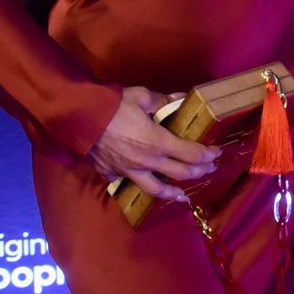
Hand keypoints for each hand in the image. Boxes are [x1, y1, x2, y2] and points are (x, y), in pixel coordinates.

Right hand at [88, 86, 219, 202]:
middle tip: (209, 169)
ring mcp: (128, 171)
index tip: (216, 153)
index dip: (206, 155)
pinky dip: (137, 187)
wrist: (78, 119)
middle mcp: (147, 161)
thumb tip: (180, 99)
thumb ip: (164, 101)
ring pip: (156, 189)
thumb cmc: (112, 106)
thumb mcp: (142, 97)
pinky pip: (127, 184)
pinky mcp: (111, 174)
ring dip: (173, 193)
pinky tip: (143, 186)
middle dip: (198, 171)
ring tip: (184, 196)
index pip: (190, 153)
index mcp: (158, 142)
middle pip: (180, 173)